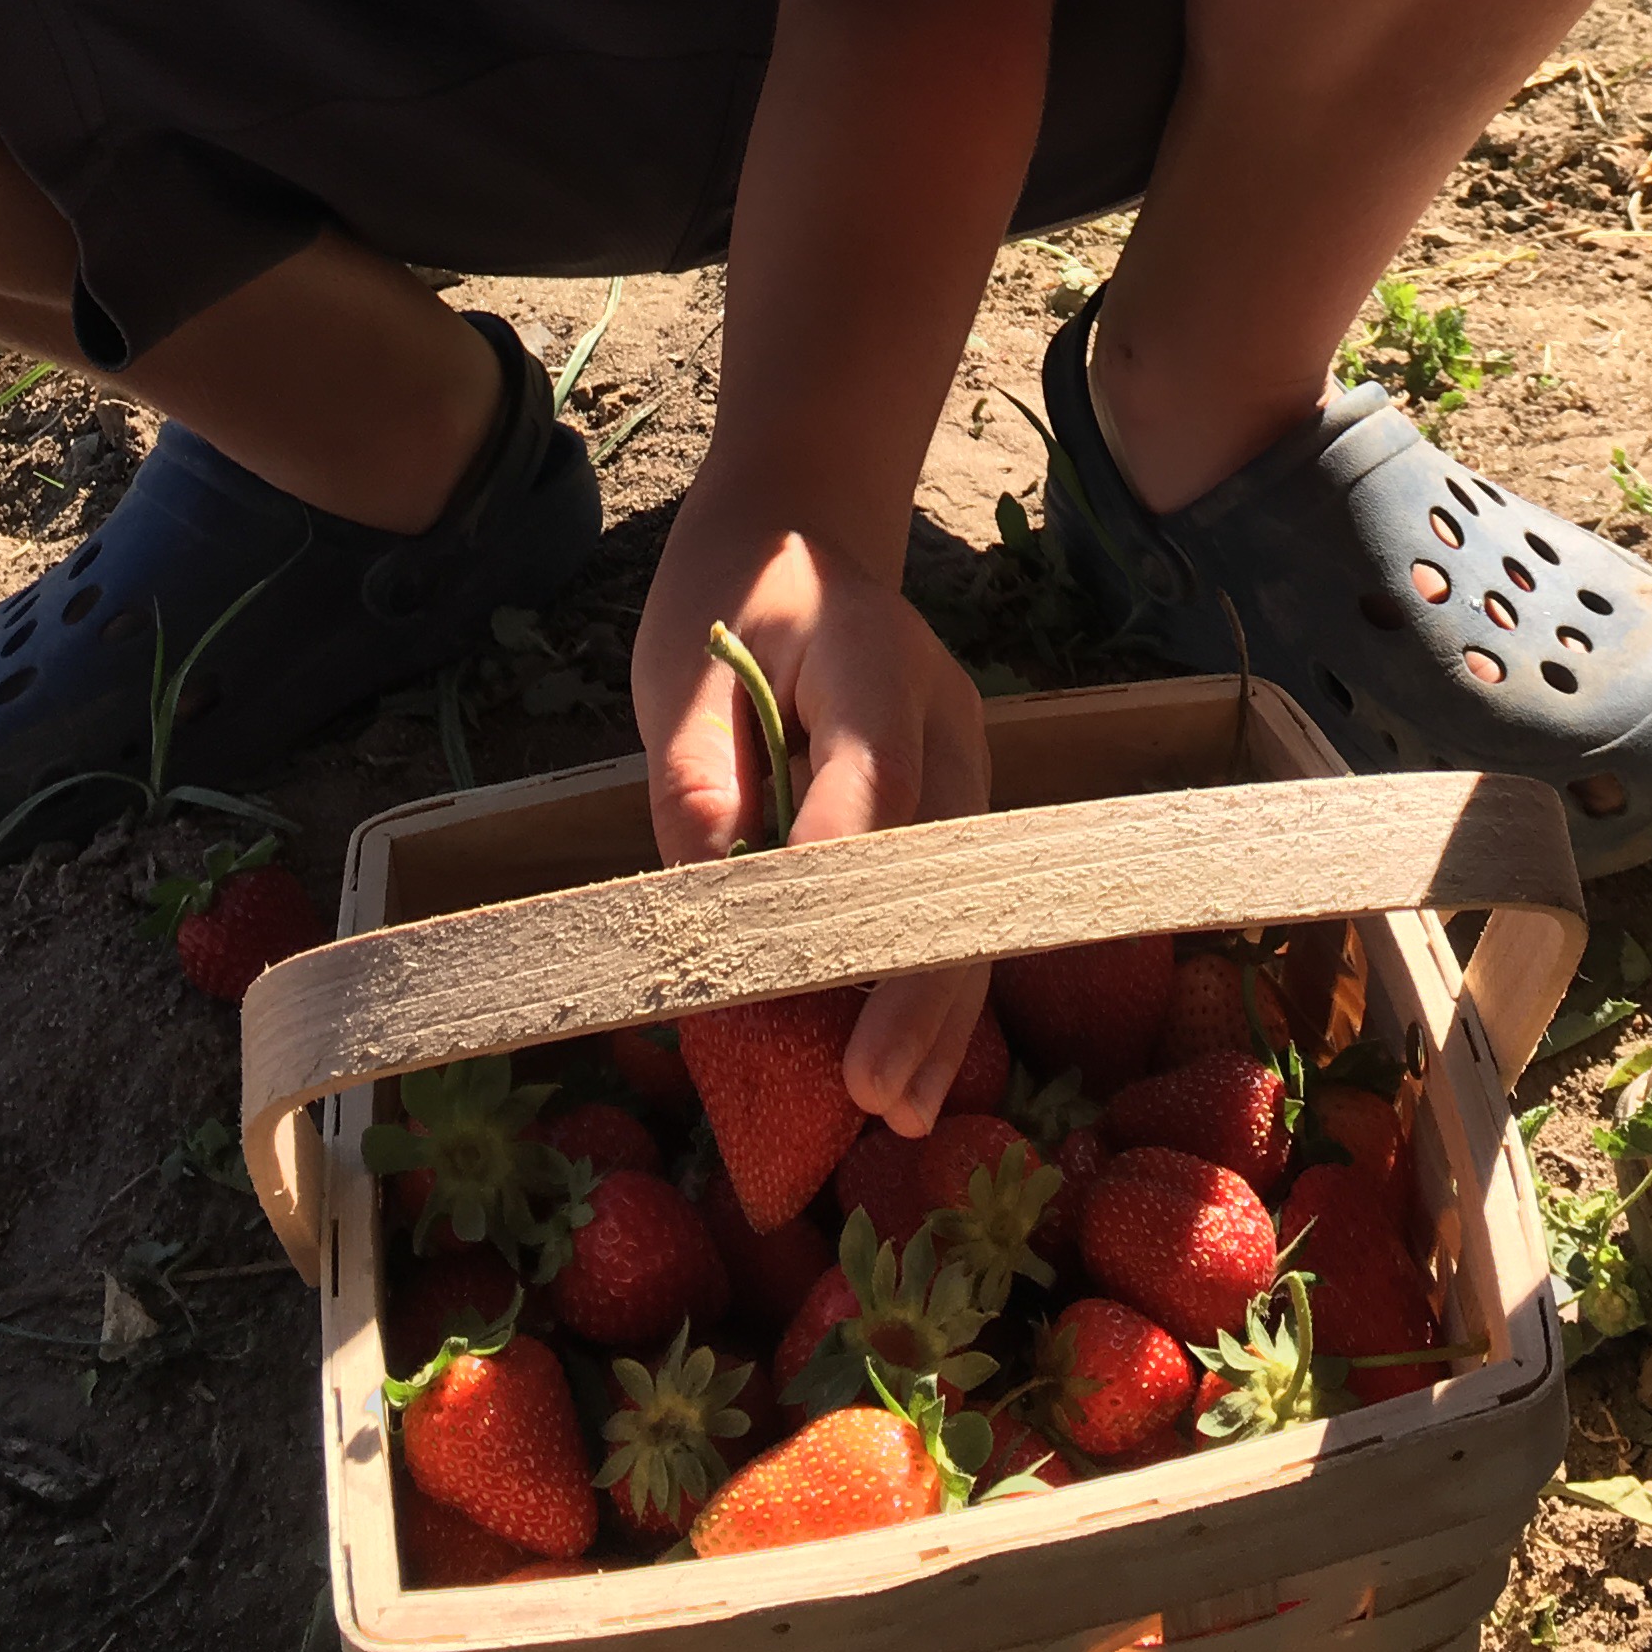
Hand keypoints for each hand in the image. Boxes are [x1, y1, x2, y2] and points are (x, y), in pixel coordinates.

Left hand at [628, 501, 991, 1134]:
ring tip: (894, 1107)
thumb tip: (708, 887)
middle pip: (946, 859)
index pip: (875, 766)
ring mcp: (962, 768)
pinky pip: (949, 910)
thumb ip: (695, 770)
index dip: (843, 862)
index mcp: (873, 655)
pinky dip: (930, 994)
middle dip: (910, 979)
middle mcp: (944, 718)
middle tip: (865, 1083)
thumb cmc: (732, 602)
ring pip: (965, 901)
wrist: (799, 544)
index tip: (796, 957)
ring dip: (934, 1009)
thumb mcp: (685, 664)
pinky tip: (909, 1077)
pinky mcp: (951, 814)